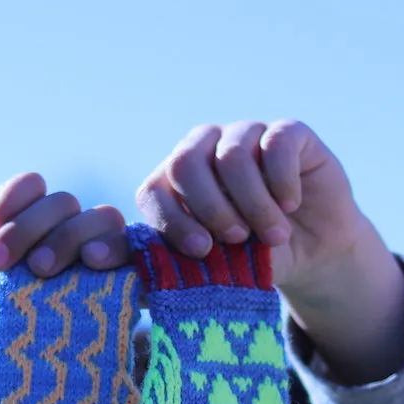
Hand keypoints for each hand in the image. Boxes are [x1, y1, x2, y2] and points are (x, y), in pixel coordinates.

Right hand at [0, 174, 130, 403]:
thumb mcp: (39, 325)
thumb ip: (80, 303)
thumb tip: (127, 293)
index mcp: (96, 278)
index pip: (126, 250)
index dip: (116, 247)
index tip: (94, 260)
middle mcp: (78, 245)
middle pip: (102, 219)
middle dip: (70, 240)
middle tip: (39, 268)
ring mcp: (47, 220)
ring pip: (62, 203)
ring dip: (28, 231)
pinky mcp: (14, 200)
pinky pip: (30, 185)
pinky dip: (12, 203)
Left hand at [136, 120, 403, 384]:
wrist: (312, 256)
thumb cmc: (248, 263)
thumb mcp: (203, 271)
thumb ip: (149, 264)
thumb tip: (90, 259)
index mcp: (174, 181)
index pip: (154, 188)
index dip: (173, 221)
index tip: (200, 251)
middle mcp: (205, 150)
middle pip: (185, 162)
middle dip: (209, 209)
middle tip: (232, 241)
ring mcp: (245, 135)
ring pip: (233, 155)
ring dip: (253, 204)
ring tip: (271, 236)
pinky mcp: (288, 132)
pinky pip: (276, 142)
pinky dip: (282, 181)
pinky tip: (291, 206)